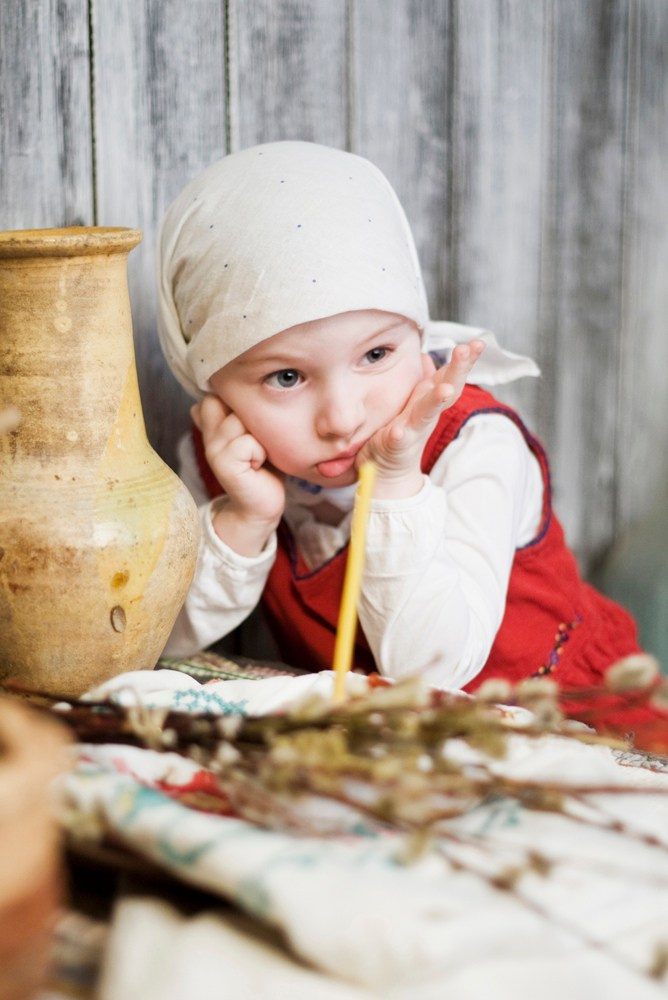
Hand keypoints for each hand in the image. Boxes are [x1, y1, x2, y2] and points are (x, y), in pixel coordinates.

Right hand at [193, 394, 284, 554]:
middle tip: (257, 440)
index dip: (240, 401)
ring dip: (259, 436)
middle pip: (227, 400)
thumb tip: (230, 392)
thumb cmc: (264, 467)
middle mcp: (209, 434)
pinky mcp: (223, 464)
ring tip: (259, 454)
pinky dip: (260, 452)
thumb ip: (242, 414)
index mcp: (214, 424)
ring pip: (239, 420)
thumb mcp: (255, 433)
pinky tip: (258, 465)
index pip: (219, 392)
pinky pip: (246, 442)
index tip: (251, 423)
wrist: (261, 504)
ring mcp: (214, 449)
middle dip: (250, 415)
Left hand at [359, 340, 484, 498]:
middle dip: (458, 370)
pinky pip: (397, 439)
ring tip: (443, 389)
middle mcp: (425, 412)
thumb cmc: (401, 433)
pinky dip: (399, 434)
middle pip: (447, 388)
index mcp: (429, 399)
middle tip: (467, 350)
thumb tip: (426, 357)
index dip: (465, 360)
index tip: (478, 342)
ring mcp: (412, 429)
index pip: (451, 376)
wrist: (388, 473)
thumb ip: (423, 381)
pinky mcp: (395, 446)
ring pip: (426, 412)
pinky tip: (399, 431)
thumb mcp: (413, 403)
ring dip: (436, 400)